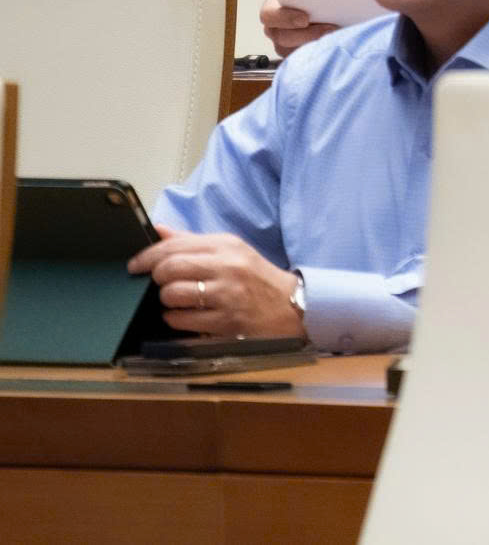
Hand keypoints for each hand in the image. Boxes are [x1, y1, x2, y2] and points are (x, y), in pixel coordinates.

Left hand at [128, 227, 305, 339]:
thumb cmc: (255, 278)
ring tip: (177, 301)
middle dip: (155, 278)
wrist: (291, 307)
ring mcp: (225, 295)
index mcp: (226, 245)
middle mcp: (226, 266)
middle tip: (159, 284)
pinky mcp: (224, 321)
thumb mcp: (231, 251)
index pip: (174, 245)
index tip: (135, 266)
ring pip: (171, 295)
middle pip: (169, 268)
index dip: (146, 256)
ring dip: (166, 300)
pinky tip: (186, 316)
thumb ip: (193, 241)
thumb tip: (158, 230)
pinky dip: (175, 319)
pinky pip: (181, 320)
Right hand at [259, 0, 337, 56]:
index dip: (286, 18)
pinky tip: (335, 45)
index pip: (269, 15)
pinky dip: (321, 53)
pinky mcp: (295, 59)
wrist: (326, 10)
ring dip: (317, 44)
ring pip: (295, 52)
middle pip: (283, 37)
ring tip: (338, 36)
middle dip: (308, 34)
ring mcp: (282, 47)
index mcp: (271, 9)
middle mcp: (273, 30)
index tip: (305, 19)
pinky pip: (306, 62)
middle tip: (331, 29)